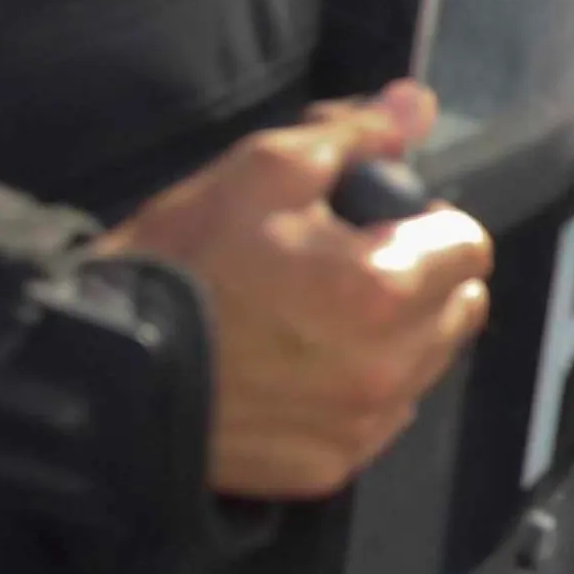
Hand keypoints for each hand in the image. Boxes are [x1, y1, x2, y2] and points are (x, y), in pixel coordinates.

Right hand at [103, 85, 493, 500]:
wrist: (104, 367)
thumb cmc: (182, 264)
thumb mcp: (263, 172)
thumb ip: (354, 136)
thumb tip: (417, 106)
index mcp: (384, 290)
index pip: (469, 246)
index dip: (425, 222)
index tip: (375, 222)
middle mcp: (388, 369)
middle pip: (458, 310)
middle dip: (420, 280)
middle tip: (344, 264)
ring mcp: (360, 427)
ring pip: (424, 367)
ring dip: (393, 337)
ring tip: (310, 317)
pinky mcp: (328, 467)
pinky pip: (377, 420)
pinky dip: (355, 391)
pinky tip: (293, 366)